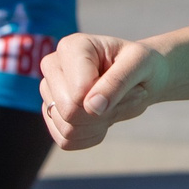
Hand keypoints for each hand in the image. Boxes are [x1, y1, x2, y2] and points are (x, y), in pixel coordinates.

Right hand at [40, 32, 163, 149]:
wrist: (139, 77)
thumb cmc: (139, 64)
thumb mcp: (139, 64)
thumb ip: (117, 81)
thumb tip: (92, 107)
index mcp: (71, 47)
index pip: (77, 93)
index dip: (107, 100)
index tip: (130, 86)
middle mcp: (53, 67)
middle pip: (69, 112)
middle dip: (104, 114)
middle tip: (125, 98)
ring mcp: (49, 92)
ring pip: (67, 129)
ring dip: (100, 125)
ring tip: (114, 106)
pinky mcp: (52, 114)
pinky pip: (66, 141)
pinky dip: (90, 136)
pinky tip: (102, 119)